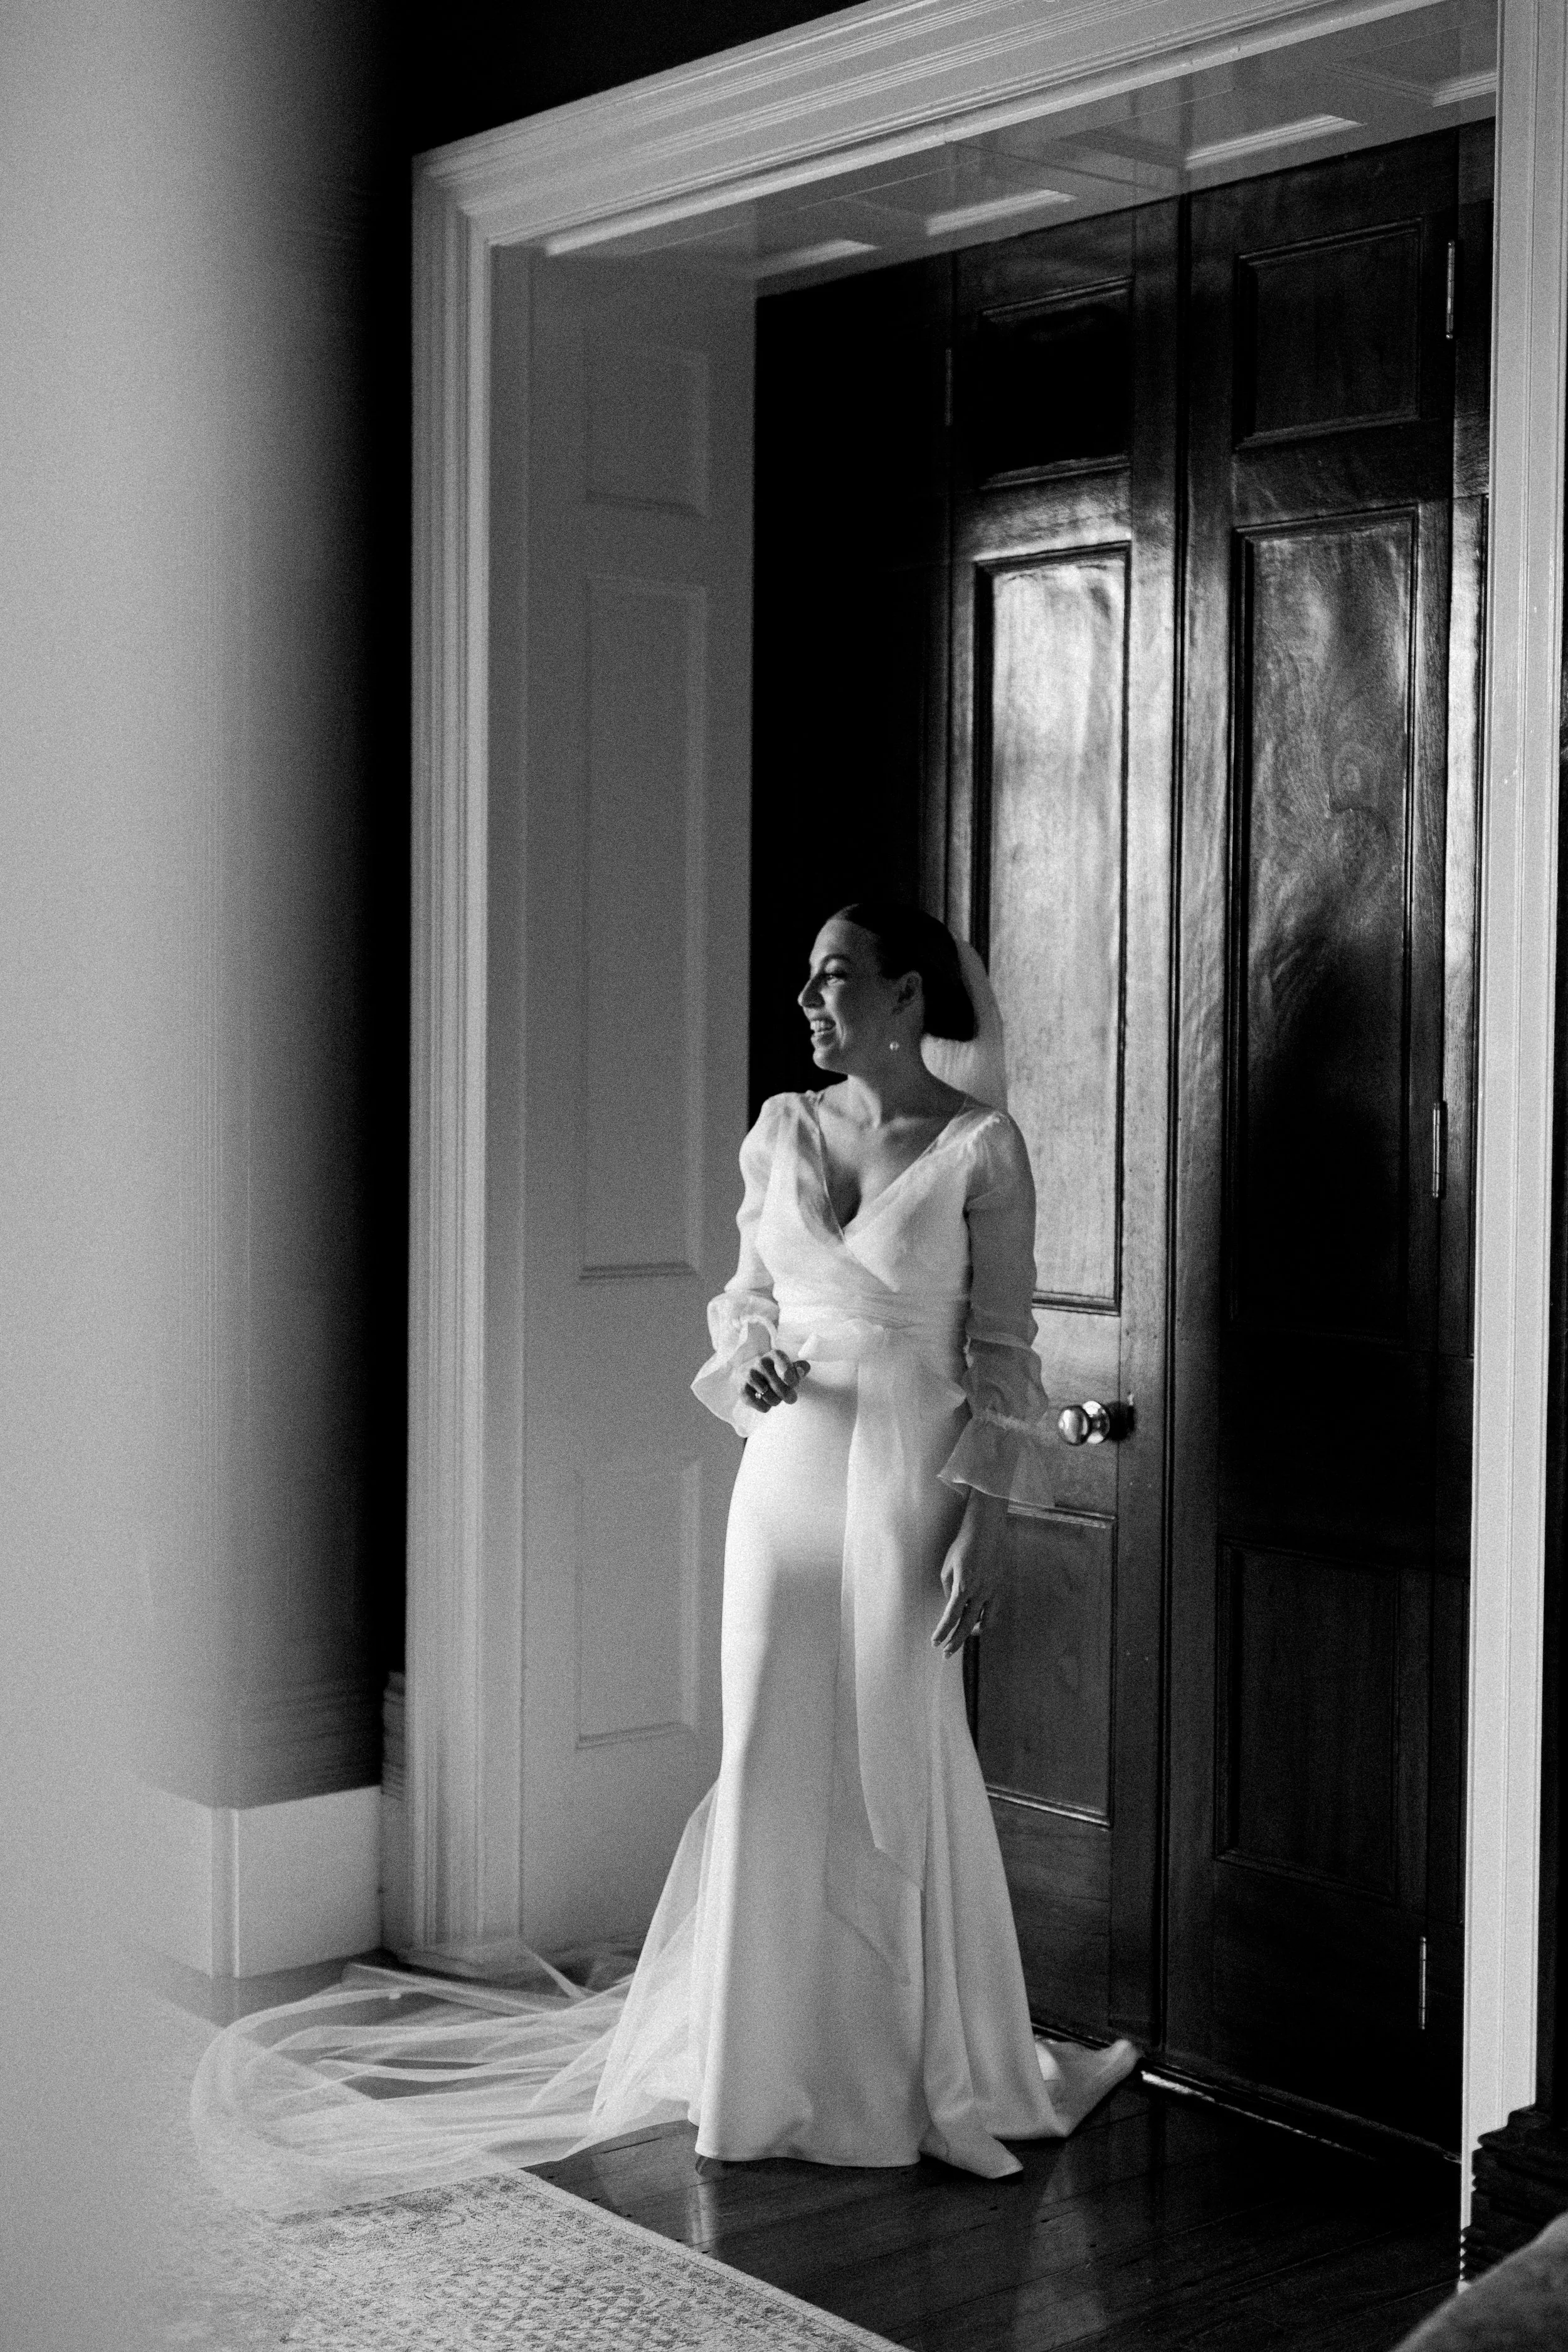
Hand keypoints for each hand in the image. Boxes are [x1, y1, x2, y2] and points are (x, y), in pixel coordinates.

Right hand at [742, 1350, 809, 1410]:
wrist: (749, 1371)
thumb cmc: (775, 1371)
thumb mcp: (789, 1366)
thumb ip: (801, 1368)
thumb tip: (802, 1370)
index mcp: (775, 1355)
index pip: (786, 1370)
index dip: (792, 1380)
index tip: (792, 1383)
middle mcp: (760, 1362)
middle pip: (781, 1388)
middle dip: (788, 1395)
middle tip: (790, 1396)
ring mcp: (749, 1375)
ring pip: (772, 1399)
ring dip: (776, 1401)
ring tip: (774, 1395)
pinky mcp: (742, 1389)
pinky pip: (762, 1407)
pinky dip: (766, 1407)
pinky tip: (764, 1399)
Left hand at [933, 1487, 1006, 1655]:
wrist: (986, 1532)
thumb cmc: (962, 1547)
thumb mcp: (947, 1567)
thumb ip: (948, 1589)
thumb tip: (952, 1605)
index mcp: (963, 1586)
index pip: (950, 1616)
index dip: (942, 1632)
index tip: (935, 1642)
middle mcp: (980, 1592)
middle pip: (966, 1625)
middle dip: (955, 1641)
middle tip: (946, 1653)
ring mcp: (992, 1592)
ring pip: (984, 1623)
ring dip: (972, 1633)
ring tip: (963, 1635)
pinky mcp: (1000, 1588)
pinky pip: (993, 1612)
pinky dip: (984, 1620)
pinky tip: (976, 1621)